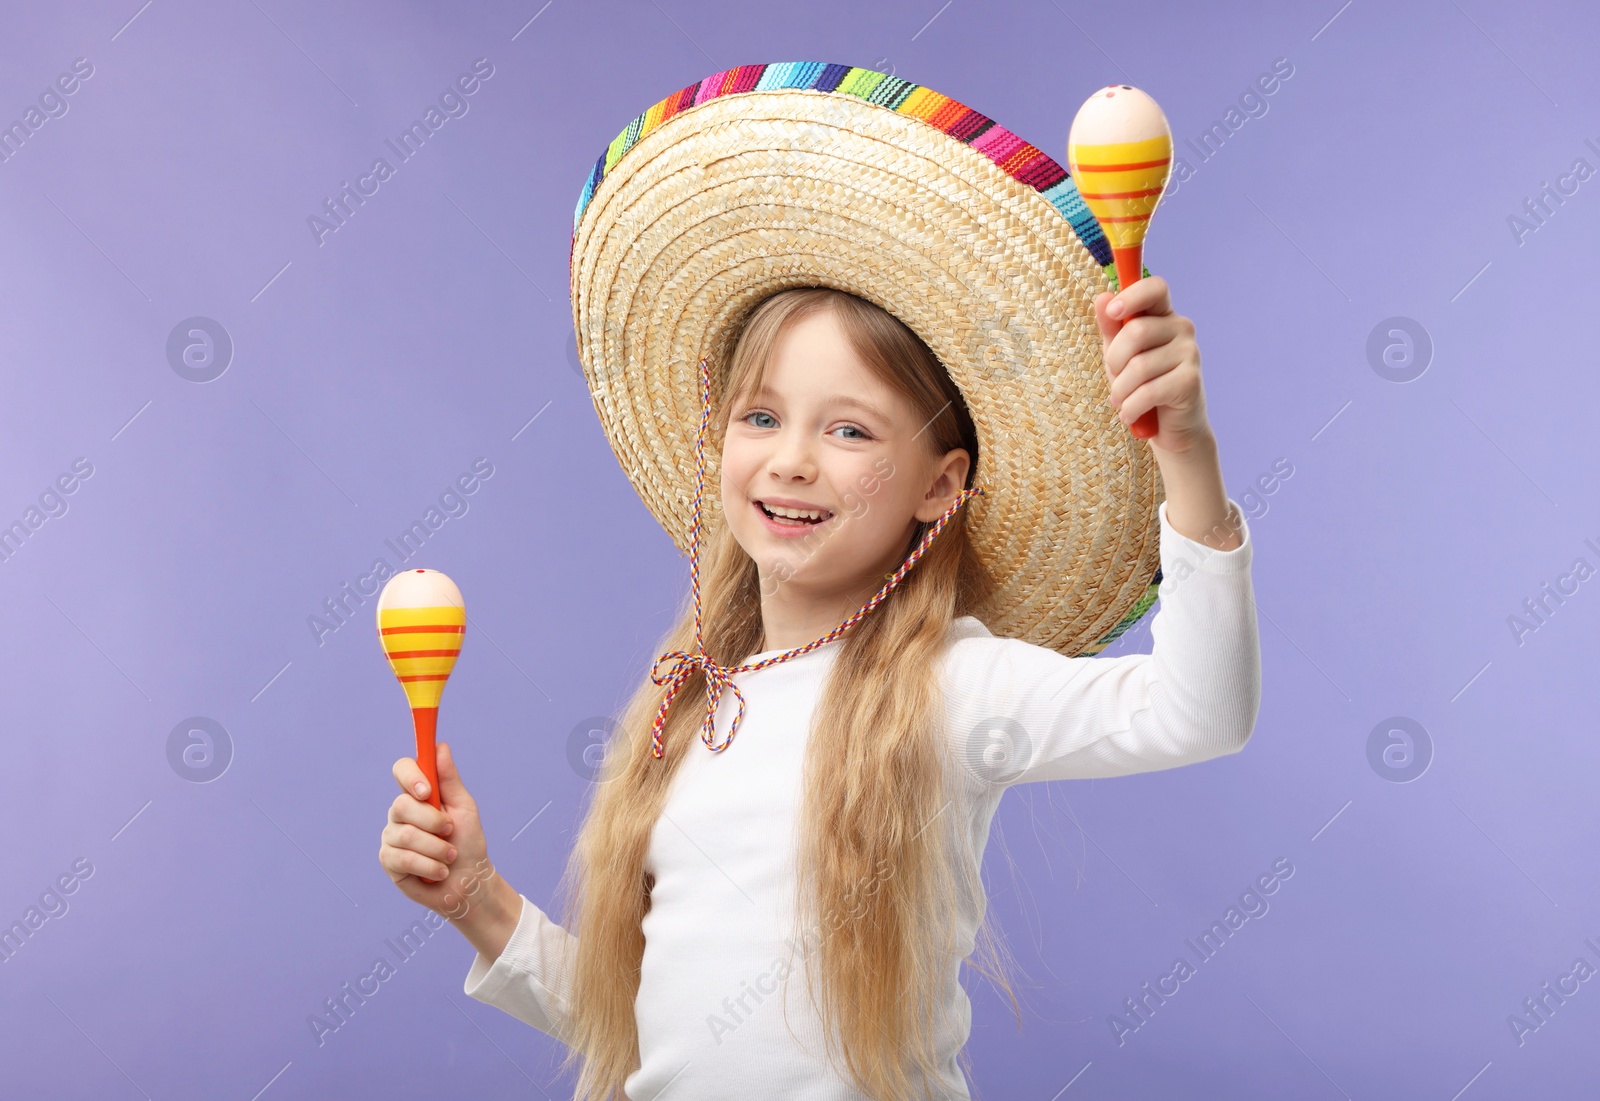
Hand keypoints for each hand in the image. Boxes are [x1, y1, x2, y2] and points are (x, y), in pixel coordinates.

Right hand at [380, 741, 496, 922]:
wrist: (469, 882)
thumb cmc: (468, 842)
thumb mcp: (464, 807)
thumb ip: (449, 778)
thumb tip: (440, 746)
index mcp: (418, 794)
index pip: (402, 770)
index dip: (410, 776)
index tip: (427, 791)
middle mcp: (400, 812)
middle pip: (401, 804)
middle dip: (433, 822)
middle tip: (450, 832)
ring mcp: (391, 836)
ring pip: (406, 835)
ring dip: (438, 849)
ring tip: (449, 857)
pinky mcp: (388, 860)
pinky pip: (403, 858)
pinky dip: (429, 866)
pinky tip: (439, 871)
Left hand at [1092, 275, 1214, 454]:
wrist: (1170, 427)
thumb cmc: (1141, 384)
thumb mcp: (1119, 354)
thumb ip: (1111, 327)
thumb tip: (1102, 298)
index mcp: (1163, 316)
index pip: (1156, 288)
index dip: (1132, 295)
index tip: (1113, 312)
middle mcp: (1182, 328)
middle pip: (1136, 331)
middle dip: (1114, 361)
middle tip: (1114, 378)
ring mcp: (1190, 354)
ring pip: (1138, 366)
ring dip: (1120, 391)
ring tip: (1122, 400)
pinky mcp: (1190, 381)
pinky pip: (1148, 391)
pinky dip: (1131, 407)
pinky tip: (1131, 413)